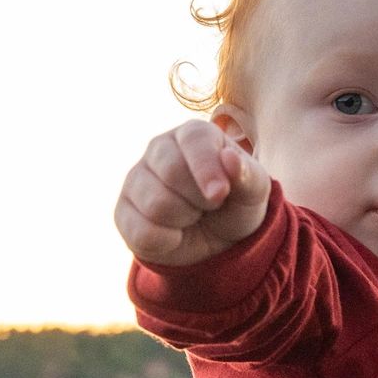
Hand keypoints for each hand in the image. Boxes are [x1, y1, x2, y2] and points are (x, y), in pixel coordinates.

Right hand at [113, 118, 271, 266]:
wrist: (216, 242)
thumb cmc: (235, 206)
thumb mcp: (255, 193)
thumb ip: (248, 175)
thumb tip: (230, 157)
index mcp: (193, 134)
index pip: (193, 140)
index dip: (206, 168)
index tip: (220, 194)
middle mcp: (159, 148)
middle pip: (171, 171)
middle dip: (200, 199)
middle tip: (210, 205)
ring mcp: (136, 179)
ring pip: (156, 204)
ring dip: (184, 220)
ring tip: (192, 216)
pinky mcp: (123, 212)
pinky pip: (142, 232)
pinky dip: (167, 241)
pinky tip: (175, 234)